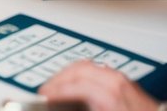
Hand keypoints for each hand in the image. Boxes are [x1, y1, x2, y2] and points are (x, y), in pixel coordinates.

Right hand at [41, 60, 158, 109]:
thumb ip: (81, 108)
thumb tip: (63, 106)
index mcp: (108, 94)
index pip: (73, 83)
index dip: (55, 89)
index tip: (44, 94)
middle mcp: (115, 81)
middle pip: (78, 68)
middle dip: (59, 78)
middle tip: (47, 88)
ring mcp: (123, 80)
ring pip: (88, 65)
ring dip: (70, 73)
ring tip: (59, 84)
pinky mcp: (128, 83)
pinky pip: (99, 69)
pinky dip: (84, 73)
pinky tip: (79, 83)